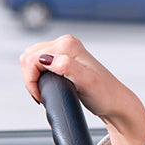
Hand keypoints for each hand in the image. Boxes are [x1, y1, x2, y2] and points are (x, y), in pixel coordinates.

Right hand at [19, 35, 144, 144]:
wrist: (115, 102)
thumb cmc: (104, 94)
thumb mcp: (86, 81)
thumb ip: (67, 67)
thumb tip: (48, 59)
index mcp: (68, 44)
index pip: (32, 58)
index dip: (31, 80)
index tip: (40, 96)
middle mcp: (66, 42)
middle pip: (29, 56)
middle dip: (30, 78)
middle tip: (41, 95)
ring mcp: (65, 50)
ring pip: (32, 58)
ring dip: (32, 76)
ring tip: (43, 91)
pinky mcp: (65, 58)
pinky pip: (39, 62)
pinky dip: (37, 75)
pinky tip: (46, 85)